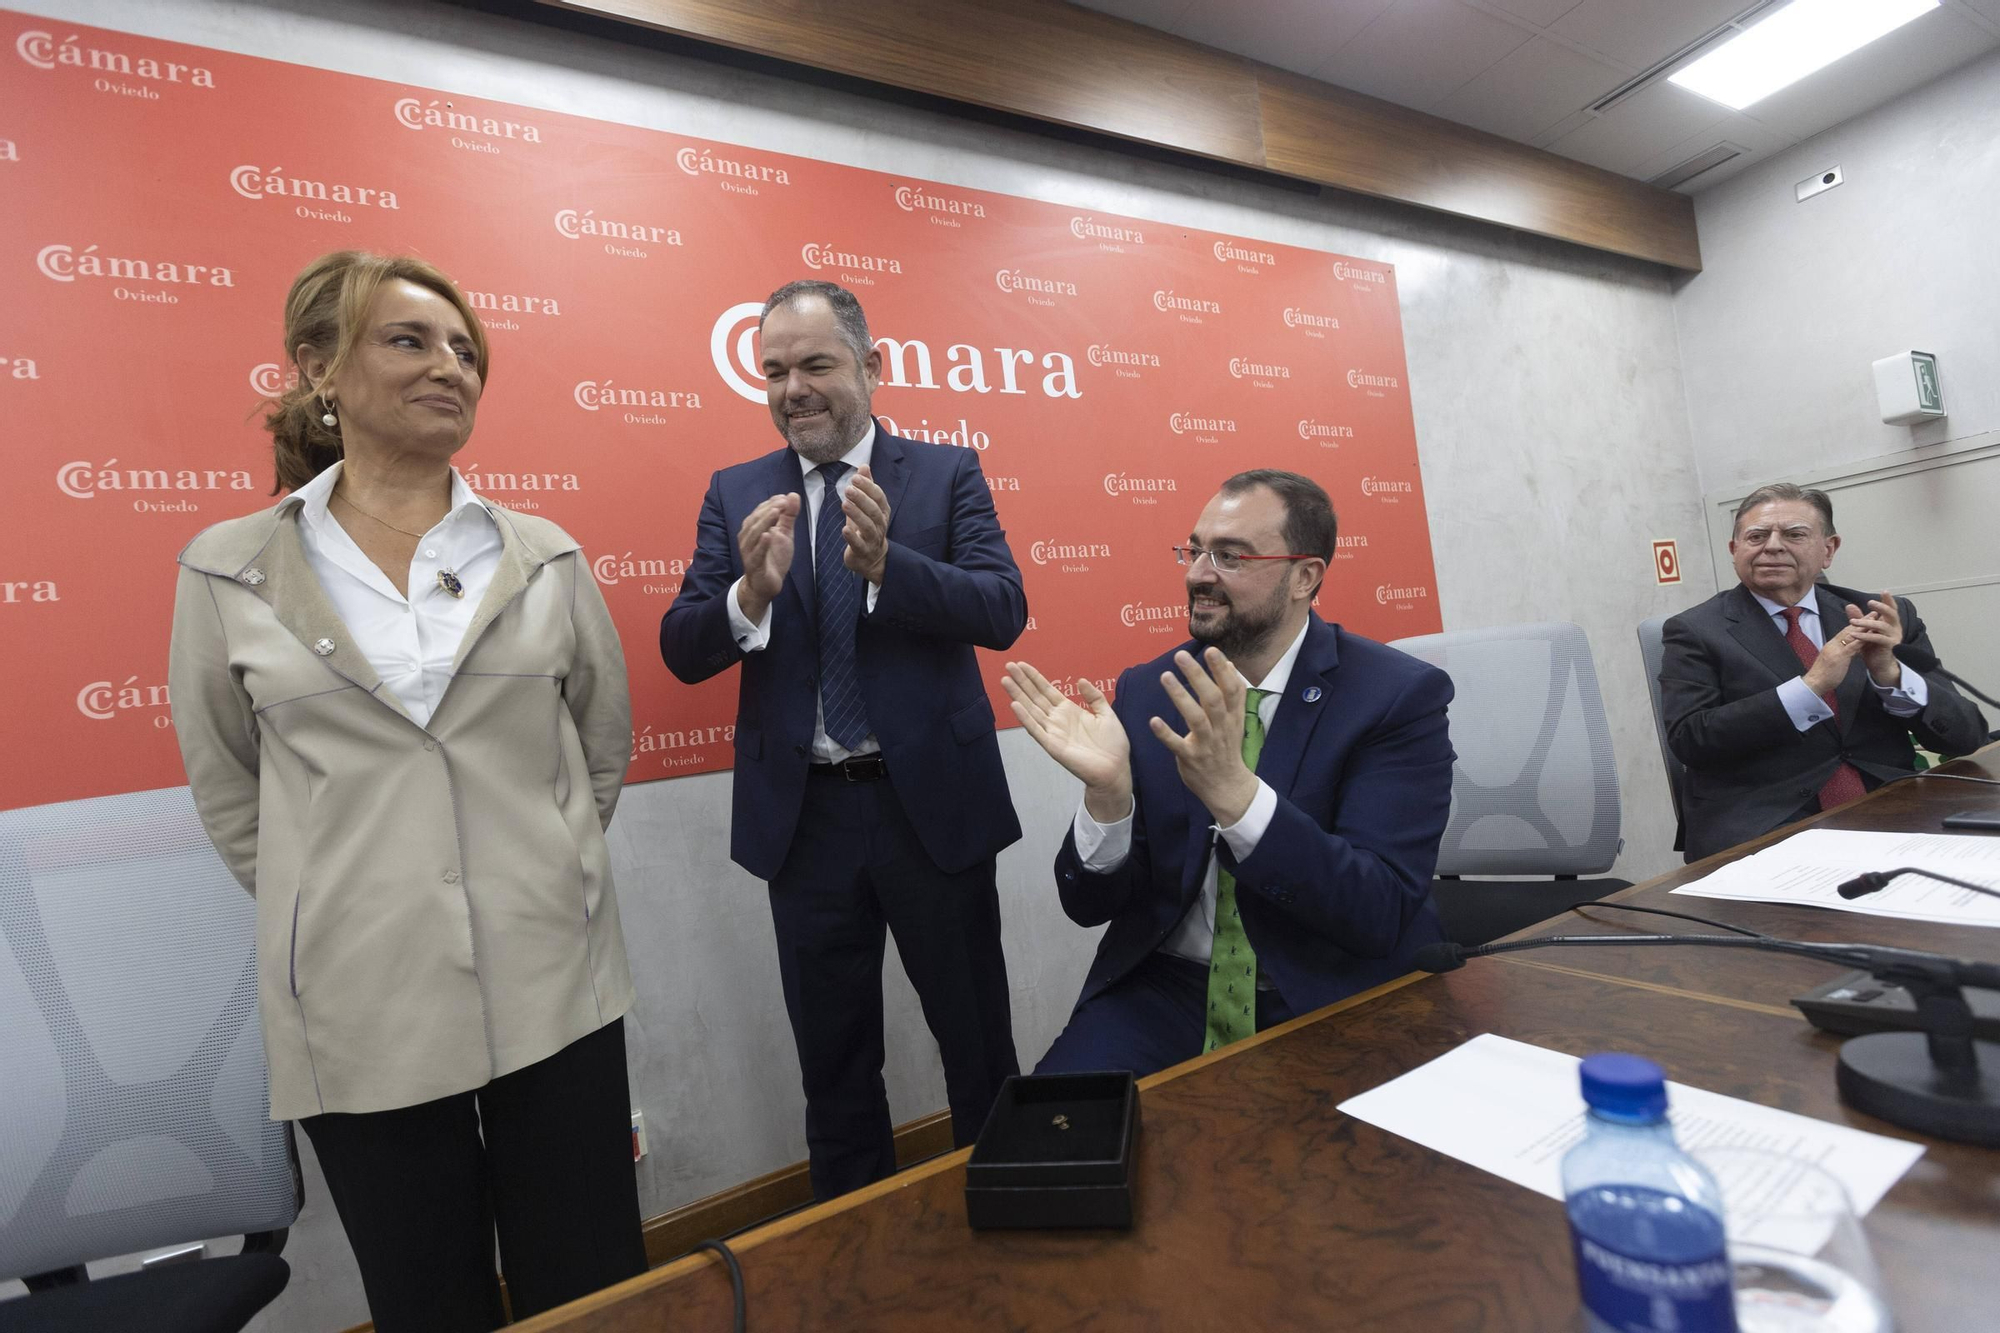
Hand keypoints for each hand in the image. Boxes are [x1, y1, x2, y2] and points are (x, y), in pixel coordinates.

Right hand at [734, 493, 798, 621]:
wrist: (765, 585)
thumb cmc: (772, 557)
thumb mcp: (784, 534)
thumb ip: (788, 516)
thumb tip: (793, 495)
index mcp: (753, 527)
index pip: (761, 510)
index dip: (772, 503)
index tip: (786, 497)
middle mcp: (747, 537)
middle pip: (756, 519)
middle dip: (770, 509)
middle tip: (784, 502)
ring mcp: (749, 551)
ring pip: (754, 533)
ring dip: (765, 521)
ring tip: (776, 512)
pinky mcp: (754, 564)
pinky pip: (756, 553)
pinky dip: (761, 544)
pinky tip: (768, 535)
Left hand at [842, 465, 890, 584]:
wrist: (872, 558)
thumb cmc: (867, 528)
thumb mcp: (867, 506)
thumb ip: (866, 487)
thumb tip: (864, 466)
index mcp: (882, 511)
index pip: (879, 497)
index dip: (868, 487)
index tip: (856, 477)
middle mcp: (880, 524)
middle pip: (873, 510)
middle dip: (862, 499)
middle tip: (849, 488)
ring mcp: (872, 539)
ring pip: (867, 526)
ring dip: (856, 514)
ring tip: (844, 503)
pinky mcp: (862, 551)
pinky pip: (859, 544)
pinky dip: (852, 537)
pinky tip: (845, 529)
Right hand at [1002, 660, 1130, 819]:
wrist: (1115, 770)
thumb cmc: (1113, 745)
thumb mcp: (1106, 714)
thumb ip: (1094, 697)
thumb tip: (1081, 680)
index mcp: (1069, 711)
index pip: (1047, 691)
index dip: (1034, 677)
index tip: (1022, 665)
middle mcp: (1057, 720)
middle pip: (1035, 697)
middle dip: (1022, 681)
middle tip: (1009, 665)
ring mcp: (1053, 732)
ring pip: (1031, 710)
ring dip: (1018, 695)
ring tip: (1005, 680)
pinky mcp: (1052, 745)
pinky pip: (1036, 730)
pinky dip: (1025, 718)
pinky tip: (1015, 705)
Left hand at [1149, 648, 1259, 827]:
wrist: (1228, 786)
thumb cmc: (1227, 748)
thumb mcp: (1235, 720)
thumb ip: (1232, 694)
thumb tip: (1230, 664)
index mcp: (1232, 716)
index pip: (1232, 689)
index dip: (1222, 670)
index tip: (1211, 651)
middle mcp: (1221, 727)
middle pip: (1211, 698)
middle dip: (1197, 676)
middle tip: (1181, 655)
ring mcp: (1206, 743)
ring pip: (1195, 718)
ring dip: (1180, 697)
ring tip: (1165, 676)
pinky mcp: (1191, 758)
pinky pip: (1178, 744)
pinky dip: (1166, 733)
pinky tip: (1154, 721)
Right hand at [1802, 618, 1890, 694]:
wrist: (1814, 683)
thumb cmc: (1823, 675)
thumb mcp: (1832, 661)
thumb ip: (1839, 654)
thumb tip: (1846, 651)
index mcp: (1831, 645)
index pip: (1845, 632)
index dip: (1856, 624)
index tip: (1865, 618)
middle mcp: (1833, 644)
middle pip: (1849, 629)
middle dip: (1862, 620)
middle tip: (1874, 613)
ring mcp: (1836, 649)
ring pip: (1851, 635)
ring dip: (1864, 626)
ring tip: (1875, 619)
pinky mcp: (1840, 656)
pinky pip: (1852, 646)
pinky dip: (1862, 639)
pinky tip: (1870, 634)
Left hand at [1846, 593, 1903, 686]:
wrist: (1879, 666)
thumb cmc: (1873, 648)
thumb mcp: (1865, 631)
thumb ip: (1859, 618)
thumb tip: (1850, 605)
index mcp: (1890, 623)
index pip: (1891, 609)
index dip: (1888, 600)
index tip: (1884, 591)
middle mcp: (1895, 629)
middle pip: (1892, 614)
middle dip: (1882, 607)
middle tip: (1870, 602)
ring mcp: (1894, 637)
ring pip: (1883, 626)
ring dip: (1867, 622)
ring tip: (1852, 622)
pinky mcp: (1889, 647)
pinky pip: (1878, 638)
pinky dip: (1865, 636)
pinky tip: (1854, 634)